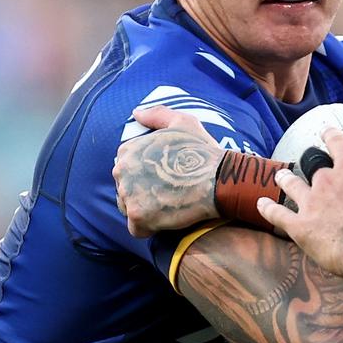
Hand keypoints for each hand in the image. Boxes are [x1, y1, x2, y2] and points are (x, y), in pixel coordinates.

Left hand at [113, 106, 223, 236]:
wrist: (220, 180)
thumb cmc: (204, 152)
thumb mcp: (184, 123)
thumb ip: (157, 115)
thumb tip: (136, 113)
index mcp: (128, 150)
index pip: (129, 169)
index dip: (149, 176)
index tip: (168, 178)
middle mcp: (122, 170)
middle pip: (126, 190)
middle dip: (145, 194)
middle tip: (171, 193)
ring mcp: (128, 194)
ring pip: (130, 209)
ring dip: (147, 211)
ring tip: (172, 206)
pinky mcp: (138, 216)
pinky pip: (138, 229)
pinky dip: (151, 228)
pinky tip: (169, 220)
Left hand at [258, 127, 342, 277]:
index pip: (338, 145)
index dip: (331, 137)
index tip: (326, 130)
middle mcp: (327, 181)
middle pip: (313, 167)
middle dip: (309, 166)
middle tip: (306, 164)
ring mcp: (310, 203)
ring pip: (291, 184)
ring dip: (285, 179)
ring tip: (279, 176)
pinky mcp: (300, 227)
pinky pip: (278, 214)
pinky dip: (267, 209)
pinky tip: (260, 205)